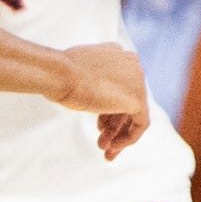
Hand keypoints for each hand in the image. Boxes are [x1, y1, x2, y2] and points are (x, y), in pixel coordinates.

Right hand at [53, 42, 150, 158]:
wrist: (60, 74)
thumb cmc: (60, 73)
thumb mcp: (78, 72)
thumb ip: (92, 79)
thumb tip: (92, 93)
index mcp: (119, 54)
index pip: (120, 86)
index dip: (109, 108)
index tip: (98, 123)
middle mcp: (133, 65)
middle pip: (127, 101)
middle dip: (113, 124)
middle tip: (101, 139)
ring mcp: (137, 81)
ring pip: (133, 113)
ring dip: (117, 133)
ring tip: (103, 148)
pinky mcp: (137, 99)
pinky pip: (140, 123)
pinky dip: (128, 137)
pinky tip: (114, 146)